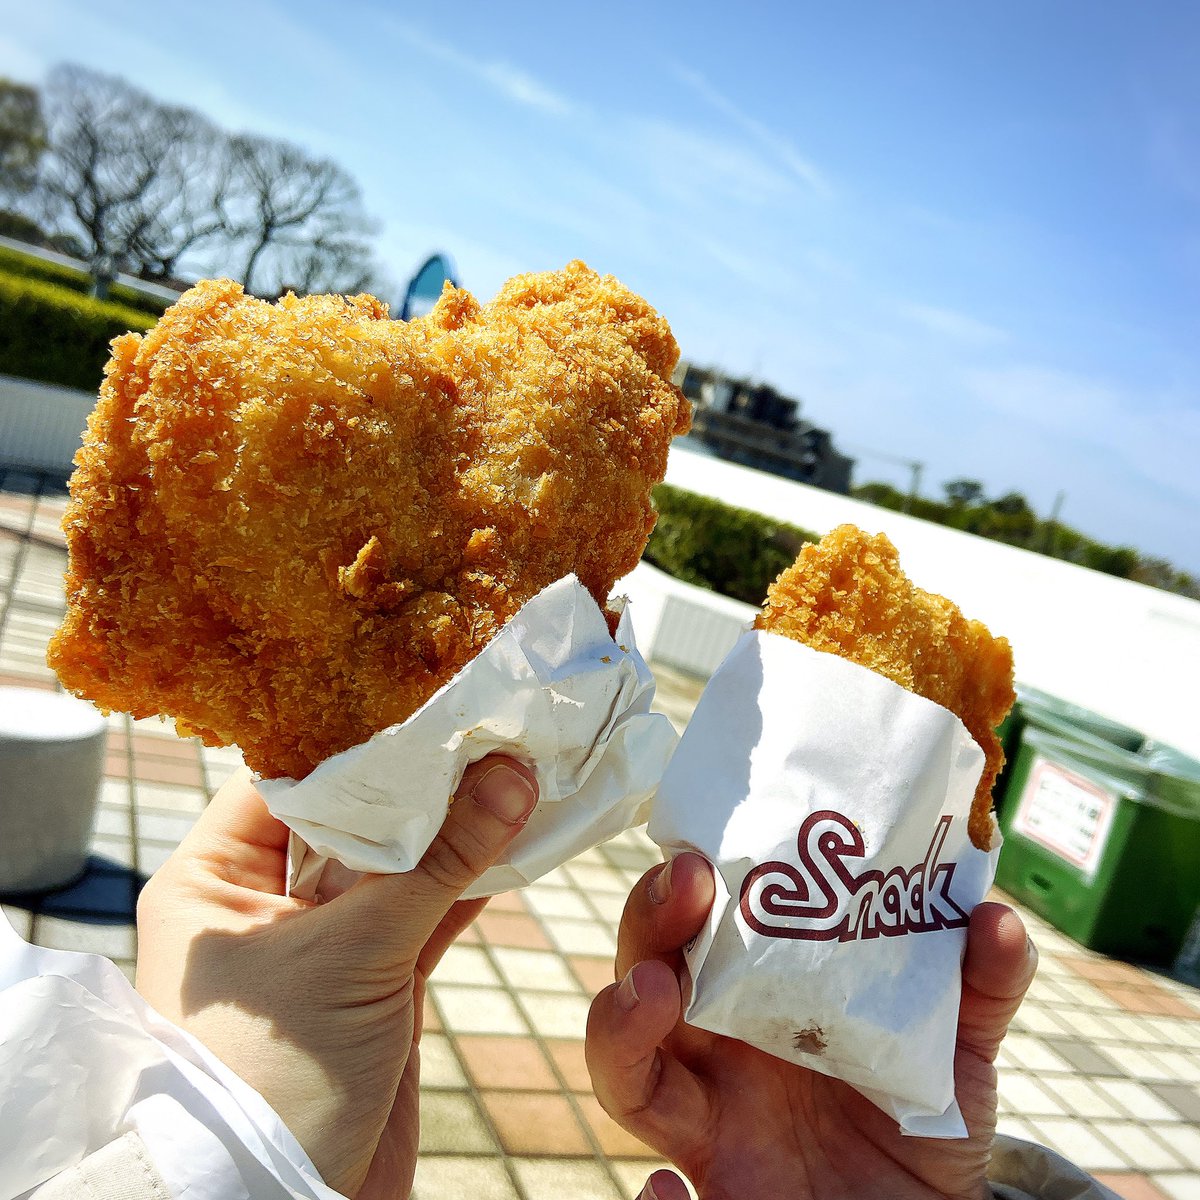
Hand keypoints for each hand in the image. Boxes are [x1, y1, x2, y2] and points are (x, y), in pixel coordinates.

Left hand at [136, 757, 537, 1198]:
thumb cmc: (274, 1079)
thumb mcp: (353, 955)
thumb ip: (439, 862)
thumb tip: (510, 772)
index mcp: (213, 880)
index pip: (289, 779)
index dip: (358, 737)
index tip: (426, 693)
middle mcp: (264, 902)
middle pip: (353, 816)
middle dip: (422, 777)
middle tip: (486, 719)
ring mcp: (326, 942)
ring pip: (401, 864)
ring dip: (459, 826)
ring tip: (519, 766)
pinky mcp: (378, 980)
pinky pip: (429, 909)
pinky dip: (473, 878)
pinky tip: (518, 834)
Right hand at [586, 853, 1035, 1199]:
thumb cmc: (921, 1113)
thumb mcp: (956, 1046)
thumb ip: (976, 985)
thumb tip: (998, 917)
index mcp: (757, 992)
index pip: (698, 923)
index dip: (684, 882)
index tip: (703, 842)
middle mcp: (715, 1046)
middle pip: (648, 972)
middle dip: (650, 921)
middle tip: (684, 882)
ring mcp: (707, 1121)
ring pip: (627, 1072)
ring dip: (620, 1027)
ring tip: (649, 992)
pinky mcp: (718, 1199)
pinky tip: (664, 1192)